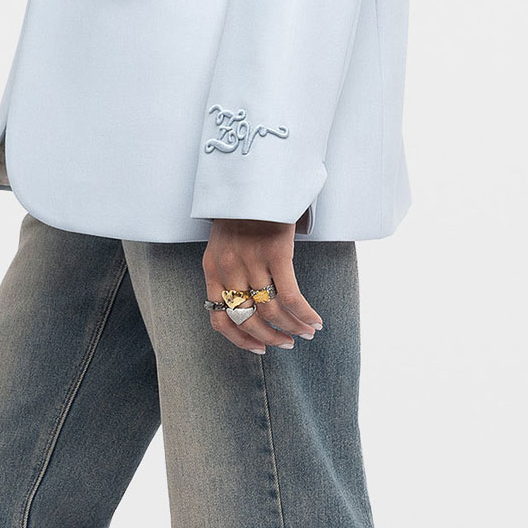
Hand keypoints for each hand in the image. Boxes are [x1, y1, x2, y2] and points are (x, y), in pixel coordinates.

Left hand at [203, 218, 322, 354]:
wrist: (257, 178)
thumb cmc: (244, 212)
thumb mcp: (224, 244)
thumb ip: (230, 272)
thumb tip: (248, 306)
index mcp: (212, 269)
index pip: (219, 318)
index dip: (239, 339)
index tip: (258, 348)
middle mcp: (228, 268)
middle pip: (247, 319)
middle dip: (270, 338)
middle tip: (287, 343)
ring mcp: (251, 261)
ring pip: (271, 310)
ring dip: (292, 328)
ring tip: (306, 333)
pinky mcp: (276, 253)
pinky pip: (291, 296)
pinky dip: (304, 314)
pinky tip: (315, 321)